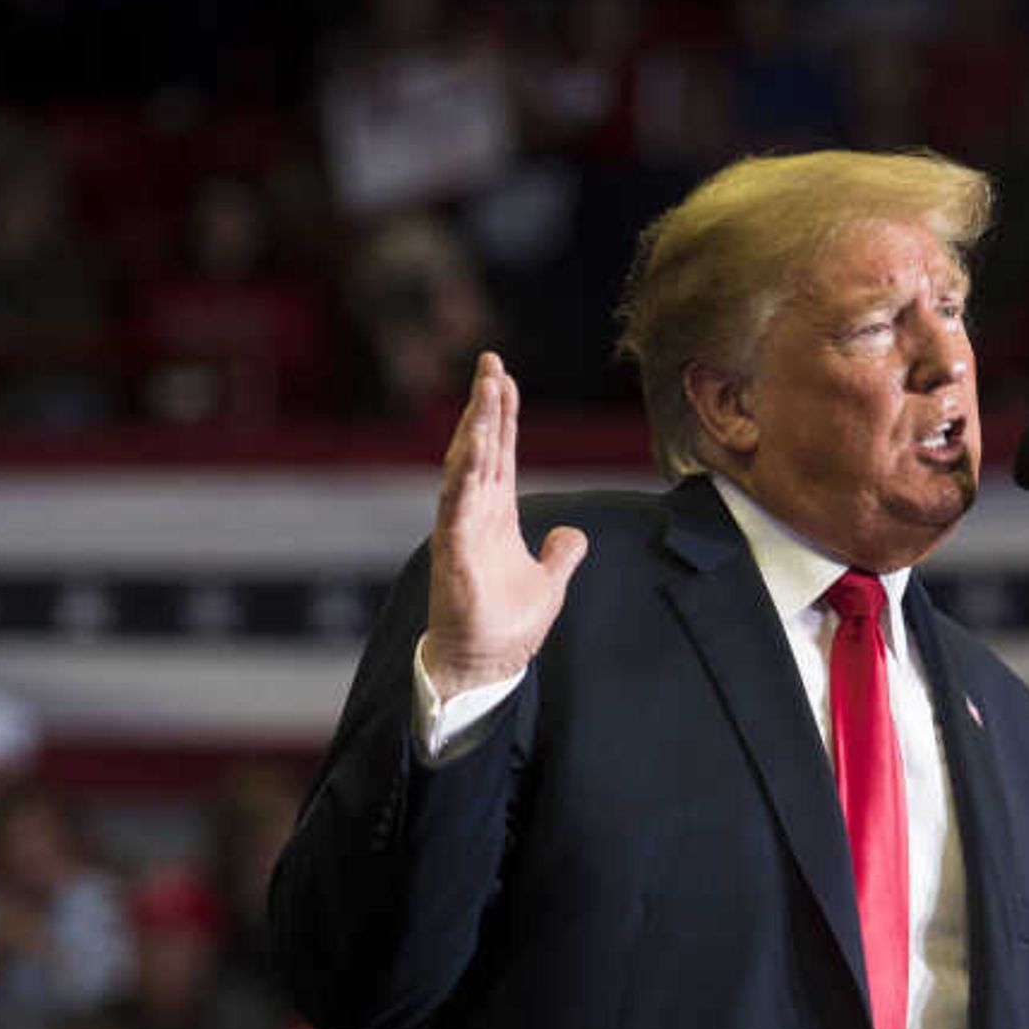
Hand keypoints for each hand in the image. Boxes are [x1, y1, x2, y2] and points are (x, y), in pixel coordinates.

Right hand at [420, 352, 587, 693]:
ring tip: (485, 390)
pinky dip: (463, 475)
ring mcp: (461, 531)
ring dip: (474, 428)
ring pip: (466, 468)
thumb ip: (561, 554)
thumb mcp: (549, 583)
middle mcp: (474, 514)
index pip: (499, 453)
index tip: (502, 376)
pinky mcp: (455, 554)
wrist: (483, 667)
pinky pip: (457, 507)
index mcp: (495, 515)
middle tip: (490, 362)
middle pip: (480, 448)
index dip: (501, 415)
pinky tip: (472, 446)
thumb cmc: (506, 627)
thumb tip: (572, 535)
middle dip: (485, 405)